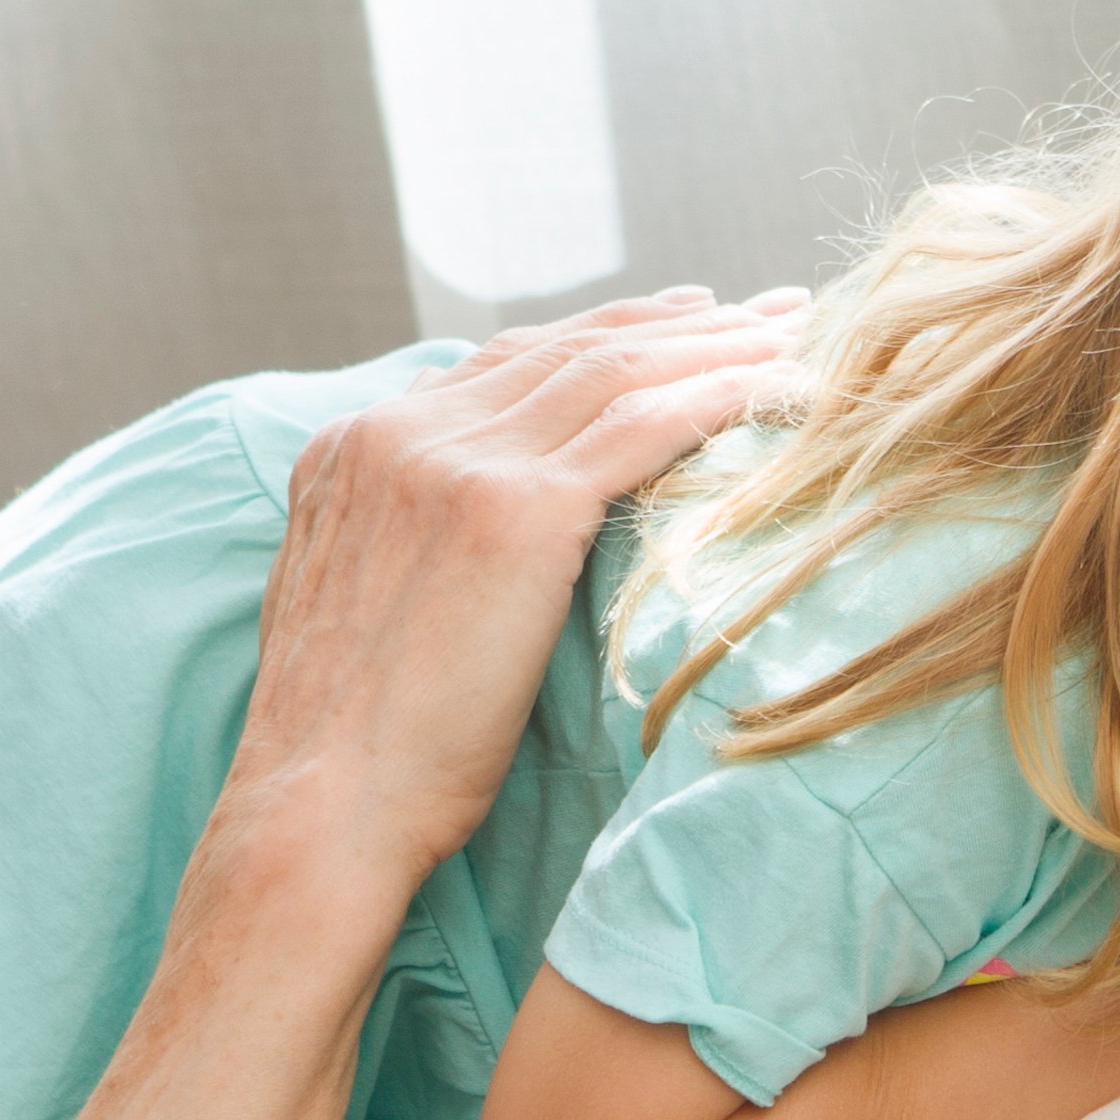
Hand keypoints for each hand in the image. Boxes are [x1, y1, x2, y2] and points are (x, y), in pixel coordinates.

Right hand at [200, 292, 801, 930]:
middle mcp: (400, 433)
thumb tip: (467, 511)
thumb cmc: (355, 750)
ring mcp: (455, 462)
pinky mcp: (516, 511)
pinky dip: (720, 396)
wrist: (323, 809)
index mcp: (353, 447)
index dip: (608, 333)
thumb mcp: (358, 607)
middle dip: (682, 322)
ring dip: (719, 346)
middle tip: (772, 310)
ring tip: (796, 337)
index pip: (506, 360)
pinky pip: (643, 427)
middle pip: (570, 349)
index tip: (688, 320)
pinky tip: (779, 391)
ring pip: (615, 372)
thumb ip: (402, 532)